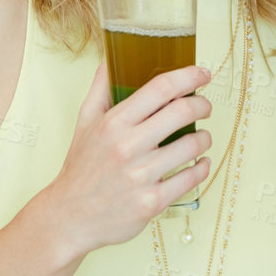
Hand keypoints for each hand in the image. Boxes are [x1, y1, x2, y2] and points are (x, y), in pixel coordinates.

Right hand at [37, 63, 212, 259]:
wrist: (70, 216)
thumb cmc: (81, 167)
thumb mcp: (84, 122)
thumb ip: (100, 88)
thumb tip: (111, 59)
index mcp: (113, 122)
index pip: (161, 88)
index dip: (189, 77)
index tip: (203, 74)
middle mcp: (127, 146)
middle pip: (183, 112)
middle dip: (202, 105)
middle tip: (204, 107)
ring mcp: (141, 176)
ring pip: (192, 145)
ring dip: (205, 138)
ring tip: (201, 137)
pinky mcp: (152, 202)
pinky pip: (191, 178)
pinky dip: (202, 167)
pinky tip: (200, 163)